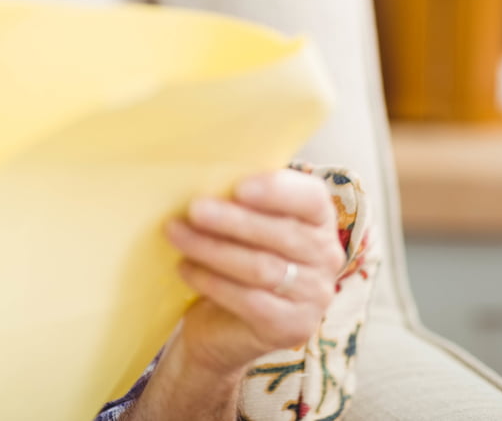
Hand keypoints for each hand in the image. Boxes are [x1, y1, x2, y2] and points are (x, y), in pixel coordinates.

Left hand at [163, 168, 346, 375]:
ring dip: (213, 249)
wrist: (227, 324)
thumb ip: (238, 200)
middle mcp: (326, 256)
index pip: (311, 198)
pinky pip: (250, 301)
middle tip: (193, 209)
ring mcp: (315, 295)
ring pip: (261, 268)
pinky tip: (185, 268)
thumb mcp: (242, 223)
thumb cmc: (235, 256)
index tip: (239, 186)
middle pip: (281, 234)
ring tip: (176, 234)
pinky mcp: (294, 327)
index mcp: (319, 218)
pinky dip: (212, 282)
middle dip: (232, 220)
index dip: (278, 191)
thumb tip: (202, 175)